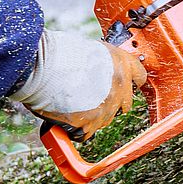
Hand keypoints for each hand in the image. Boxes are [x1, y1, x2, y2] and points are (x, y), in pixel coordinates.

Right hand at [10, 29, 146, 141]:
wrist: (42, 66)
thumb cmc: (59, 53)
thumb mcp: (90, 50)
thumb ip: (102, 64)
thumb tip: (100, 71)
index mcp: (122, 63)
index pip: (140, 75)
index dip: (131, 81)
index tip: (125, 84)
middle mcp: (120, 86)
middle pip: (125, 103)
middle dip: (111, 102)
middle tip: (92, 97)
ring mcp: (107, 107)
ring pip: (105, 119)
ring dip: (93, 115)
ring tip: (73, 104)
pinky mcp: (91, 123)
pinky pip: (86, 132)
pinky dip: (77, 129)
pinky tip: (66, 118)